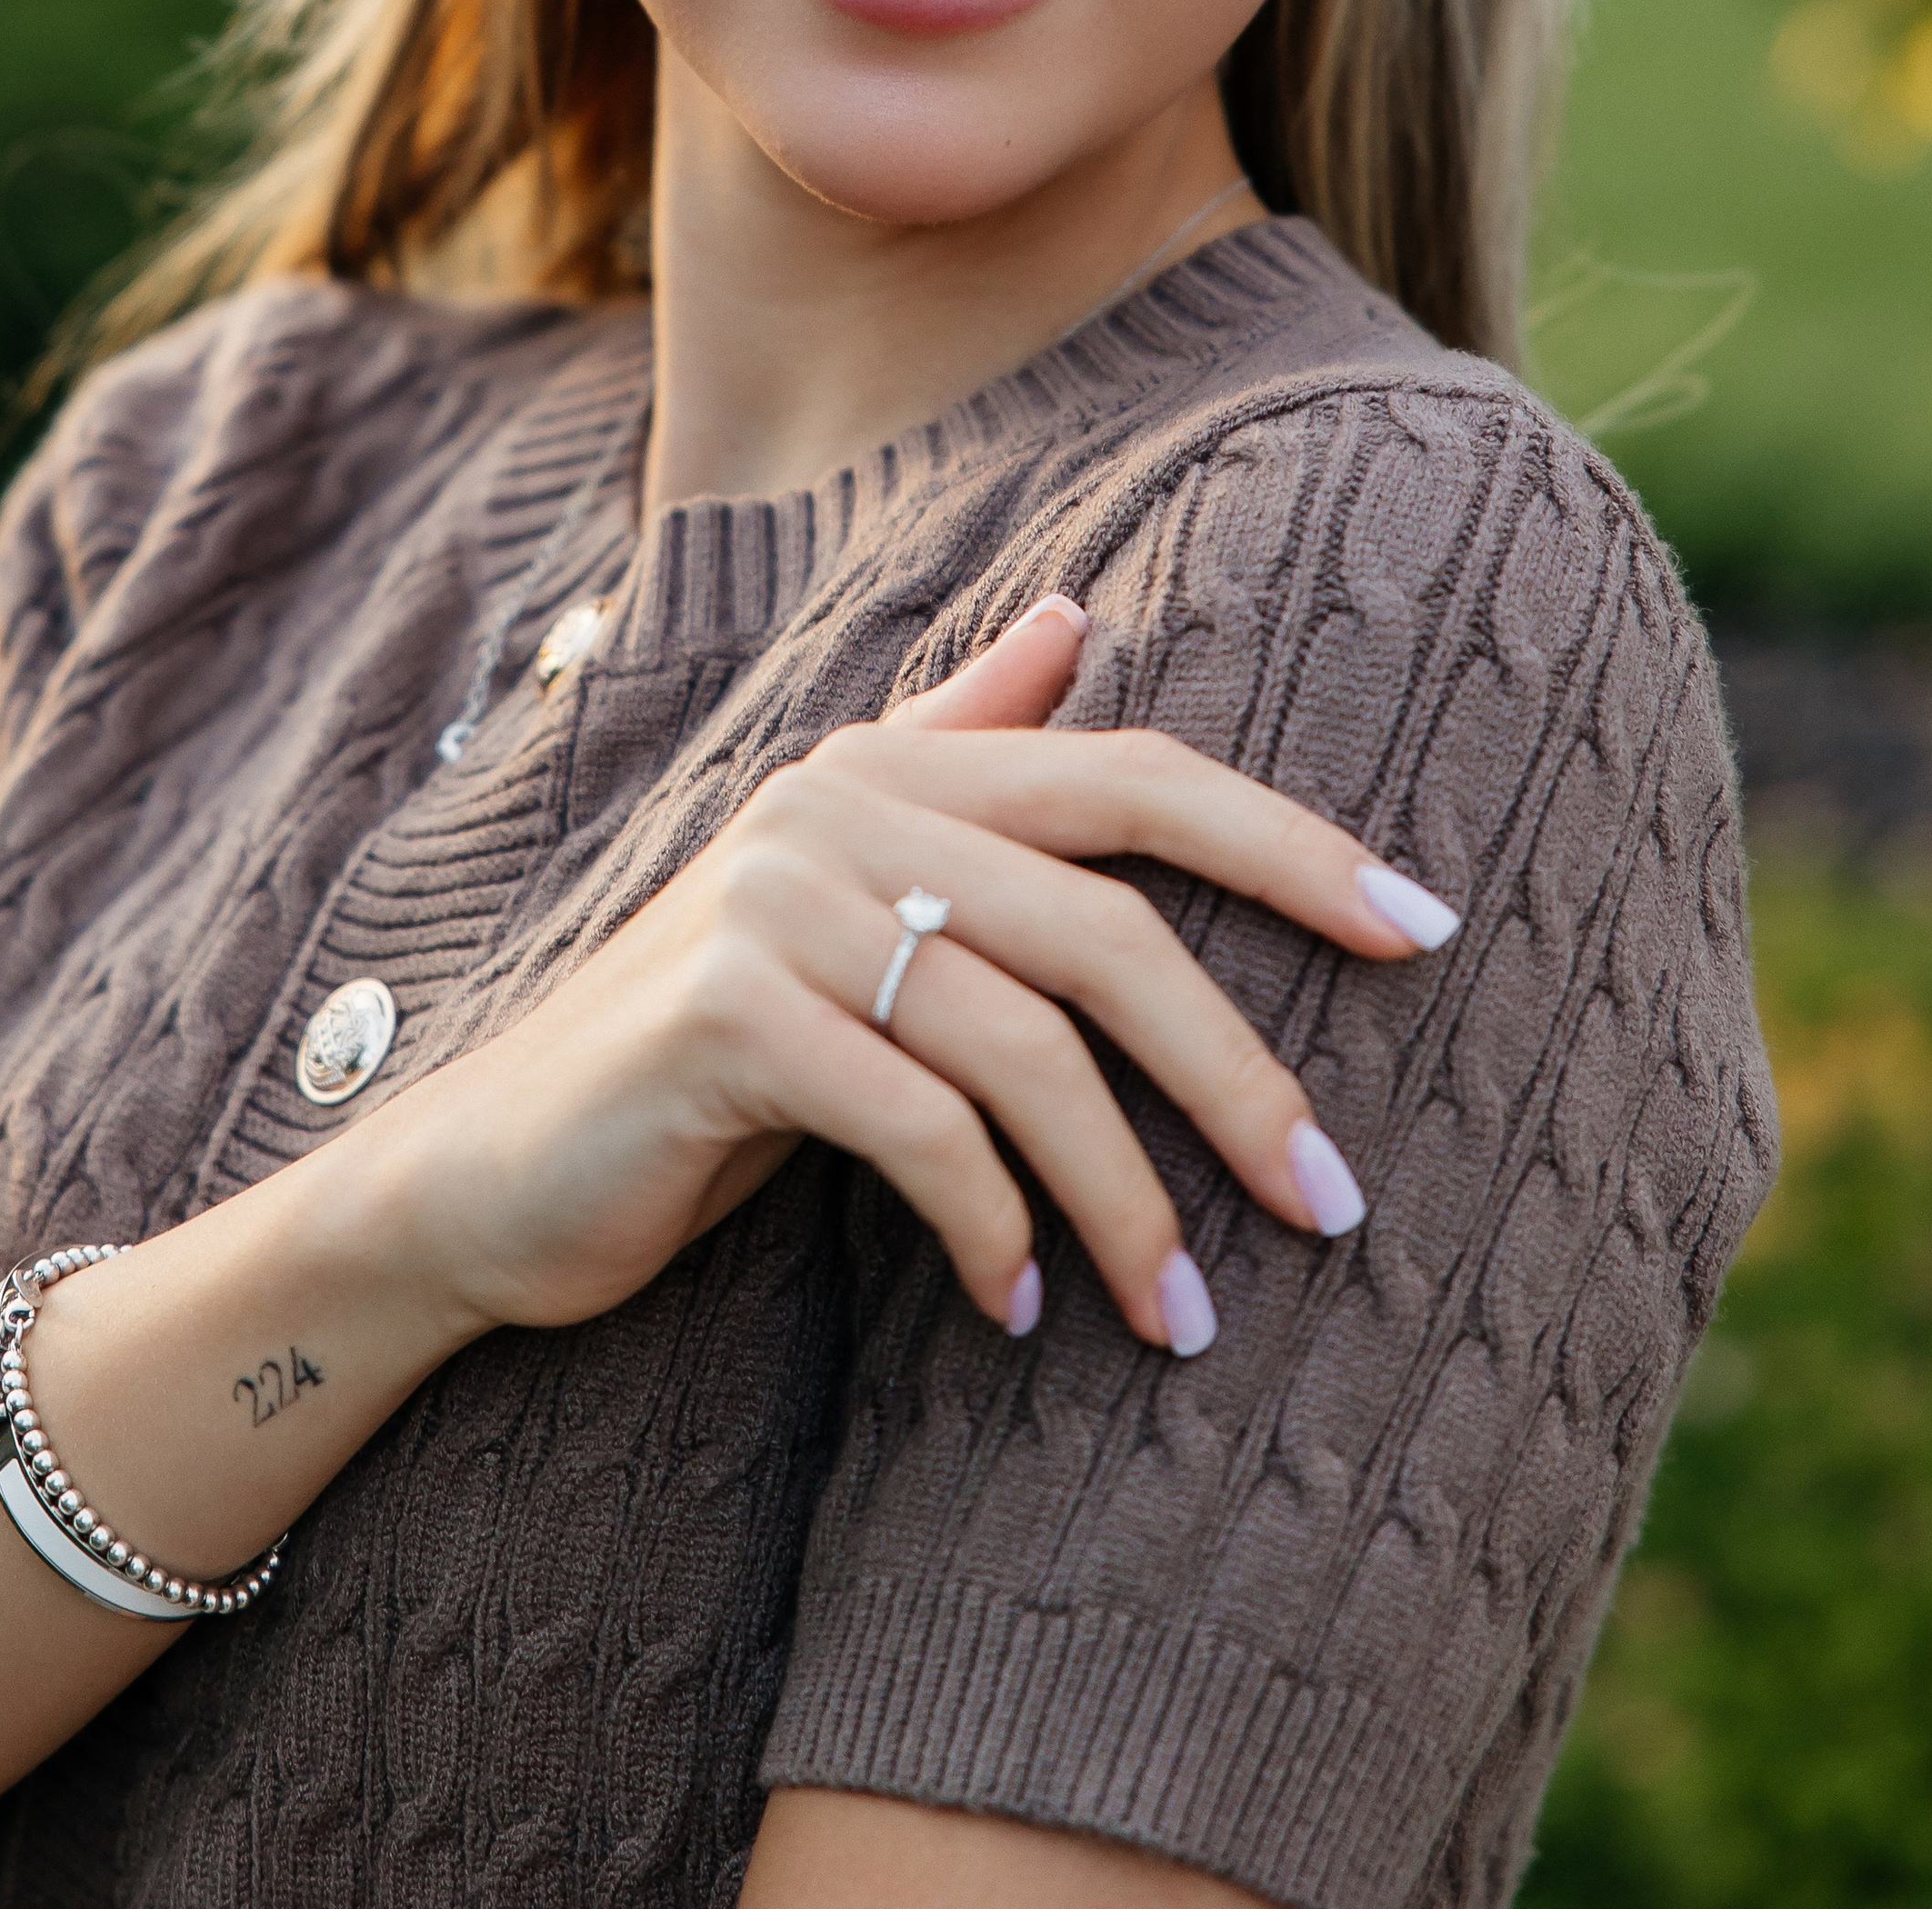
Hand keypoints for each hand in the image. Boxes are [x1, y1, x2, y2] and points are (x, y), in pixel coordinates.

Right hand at [379, 595, 1457, 1354]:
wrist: (501, 1163)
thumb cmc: (719, 1042)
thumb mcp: (848, 892)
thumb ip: (963, 749)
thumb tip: (1077, 613)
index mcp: (895, 762)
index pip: (1136, 774)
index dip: (1292, 844)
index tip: (1430, 930)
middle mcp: (840, 804)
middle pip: (1106, 925)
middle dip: (1238, 1072)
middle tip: (1334, 1203)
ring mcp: (774, 903)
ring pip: (1026, 1048)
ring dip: (1125, 1201)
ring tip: (1179, 1317)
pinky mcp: (726, 1016)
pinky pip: (920, 1128)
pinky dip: (994, 1228)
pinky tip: (1020, 1310)